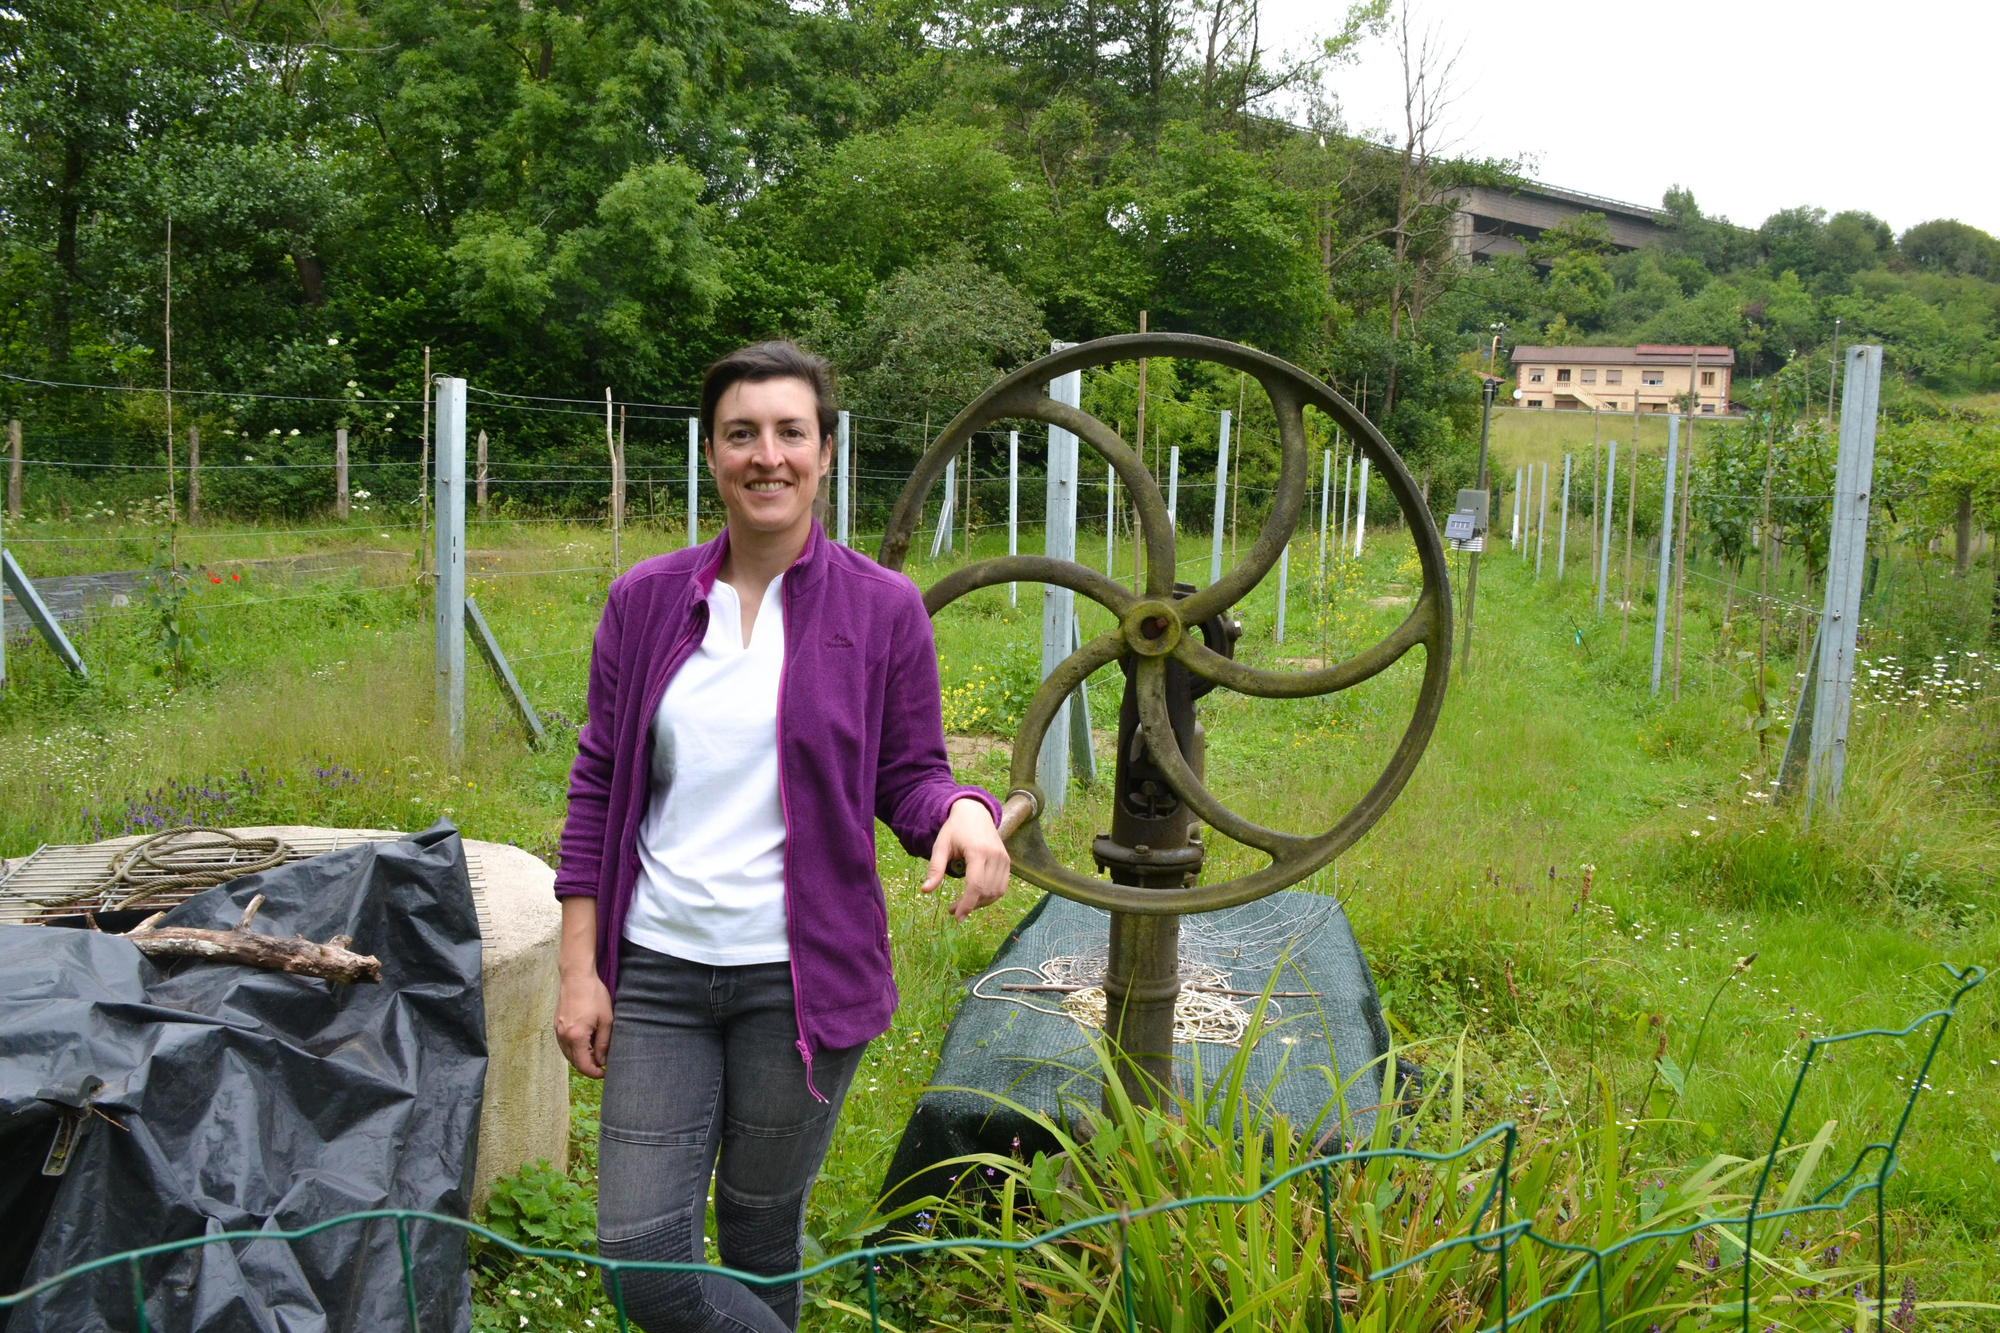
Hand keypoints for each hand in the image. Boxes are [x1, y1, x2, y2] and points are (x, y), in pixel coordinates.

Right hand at [554, 967, 613, 1077]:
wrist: (577, 977)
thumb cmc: (594, 995)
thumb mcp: (606, 1020)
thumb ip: (603, 1043)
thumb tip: (602, 1060)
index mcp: (576, 1037)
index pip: (583, 1065)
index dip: (595, 1073)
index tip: (605, 1072)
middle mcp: (563, 1036)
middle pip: (574, 1062)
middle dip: (588, 1066)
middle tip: (602, 1064)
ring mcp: (557, 1030)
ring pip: (568, 1054)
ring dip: (580, 1058)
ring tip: (595, 1053)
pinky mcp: (556, 1024)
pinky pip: (563, 1043)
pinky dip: (573, 1048)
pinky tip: (585, 1042)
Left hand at [922, 797, 1009, 921]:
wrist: (975, 812)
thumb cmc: (955, 829)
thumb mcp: (941, 845)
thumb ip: (935, 868)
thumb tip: (925, 891)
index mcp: (978, 851)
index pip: (976, 885)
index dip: (967, 904)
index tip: (956, 916)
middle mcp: (995, 856)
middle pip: (986, 891)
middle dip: (970, 906)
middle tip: (953, 910)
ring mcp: (1004, 858)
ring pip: (996, 892)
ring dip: (980, 903)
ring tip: (964, 904)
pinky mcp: (1007, 861)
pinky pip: (1001, 886)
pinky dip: (990, 896)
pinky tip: (976, 897)